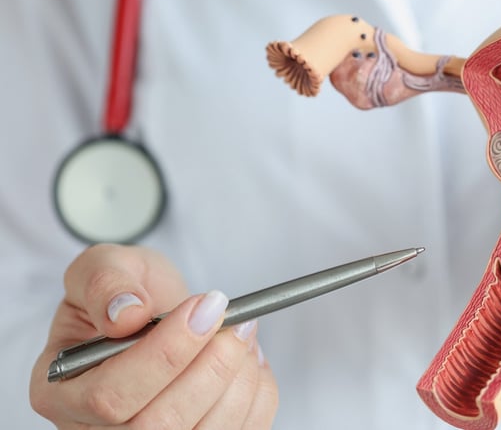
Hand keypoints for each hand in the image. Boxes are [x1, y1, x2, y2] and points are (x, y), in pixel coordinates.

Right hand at [30, 244, 278, 428]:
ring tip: (243, 334)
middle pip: (159, 425)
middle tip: (236, 322)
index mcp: (62, 390)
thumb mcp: (105, 266)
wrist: (155, 313)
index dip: (166, 353)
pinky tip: (249, 360)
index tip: (206, 307)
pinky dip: (257, 396)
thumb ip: (105, 281)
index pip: (110, 396)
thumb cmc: (128, 293)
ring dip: (238, 381)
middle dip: (211, 369)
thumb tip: (126, 314)